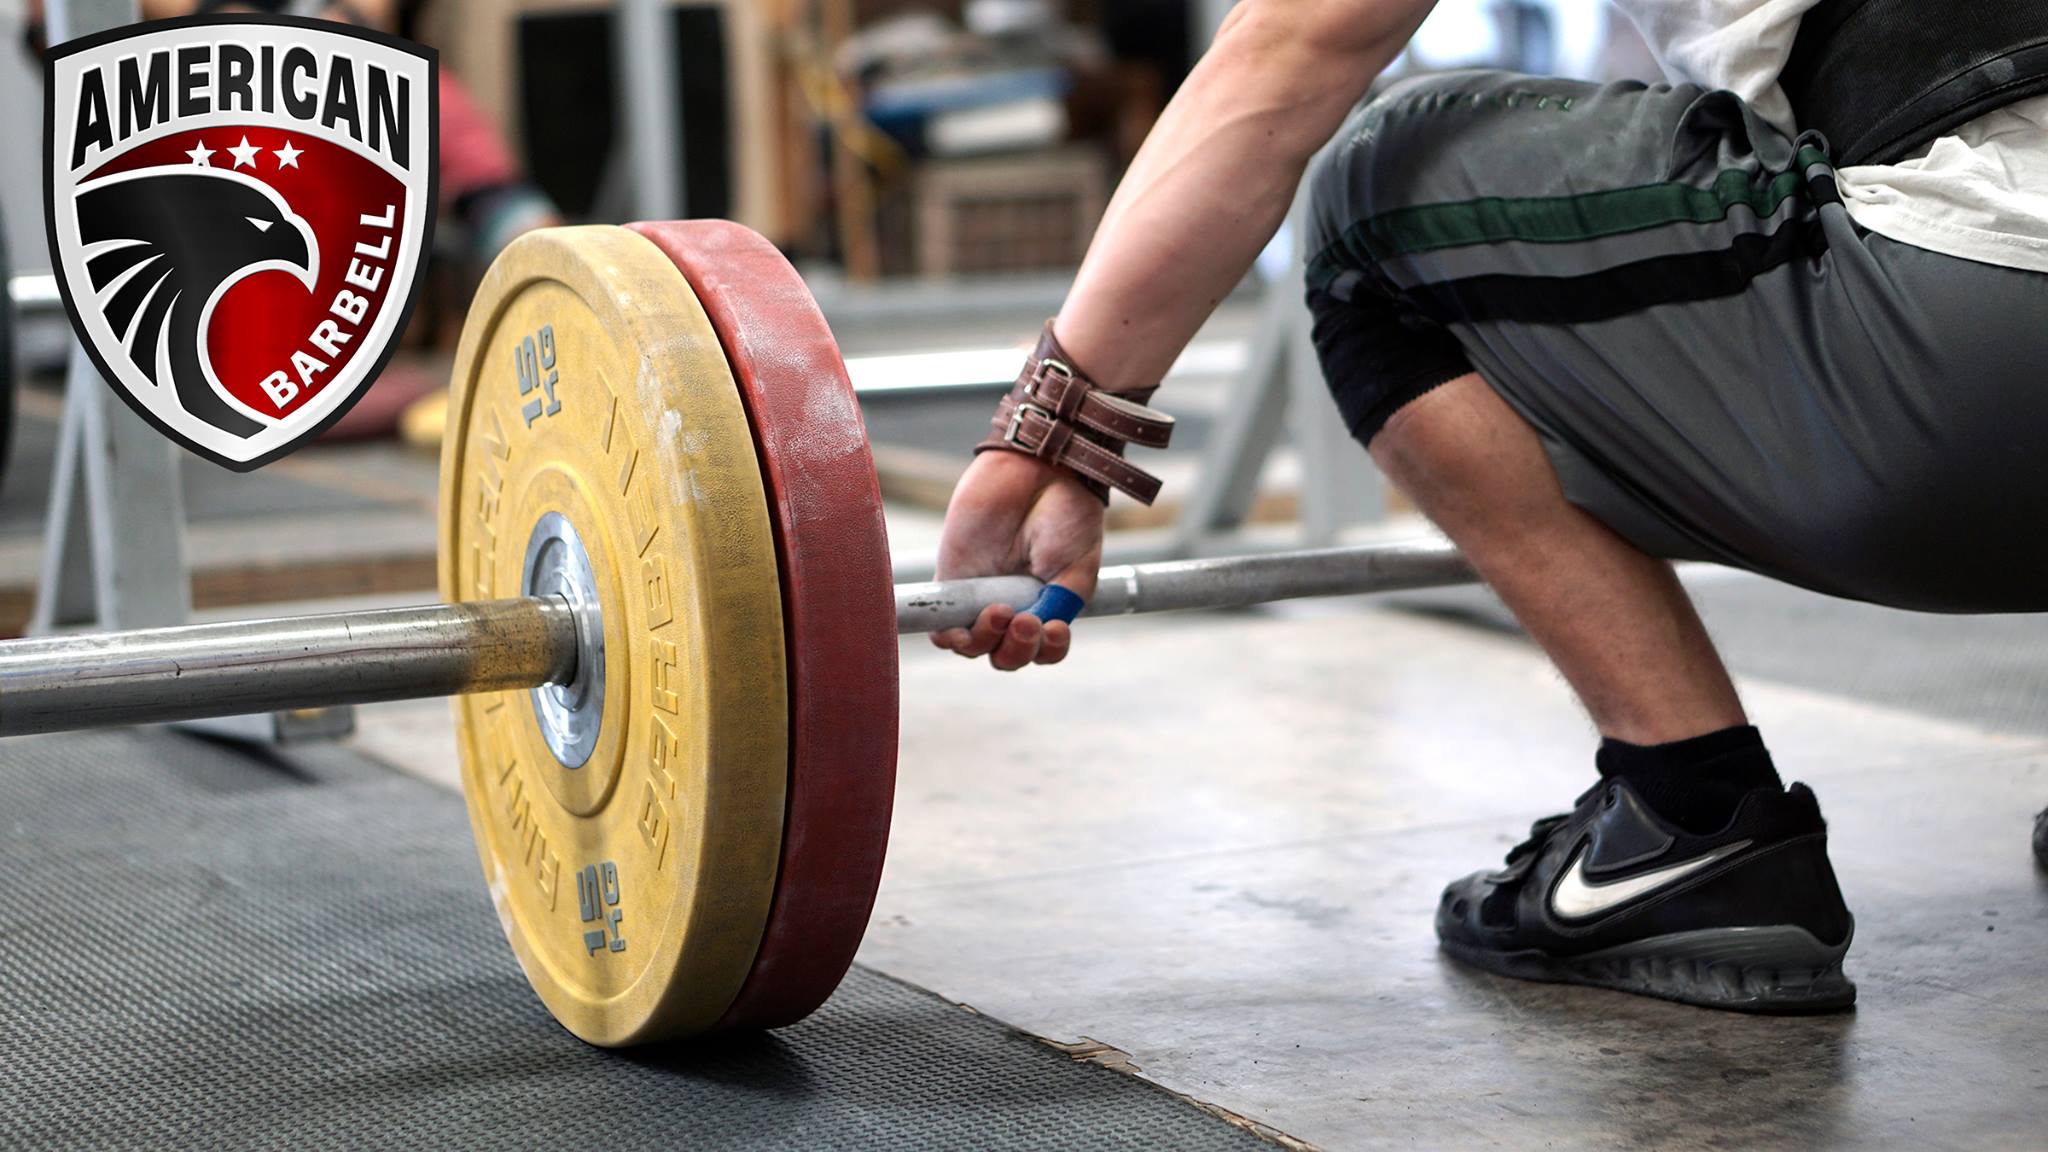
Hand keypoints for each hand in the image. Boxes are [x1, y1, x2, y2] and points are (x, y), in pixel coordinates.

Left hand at [931, 450, 1104, 669]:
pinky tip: (960, 630)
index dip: (1046, 651)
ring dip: (986, 642)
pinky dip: (948, 636)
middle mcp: (1013, 604)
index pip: (1041, 650)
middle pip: (1005, 655)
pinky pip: (941, 624)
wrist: (1040, 471)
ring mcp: (981, 594)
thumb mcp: (1075, 568)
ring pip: (974, 646)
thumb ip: (1057, 604)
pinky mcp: (952, 578)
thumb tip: (1029, 630)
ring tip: (1000, 612)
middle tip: (1025, 620)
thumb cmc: (1066, 514)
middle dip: (1017, 649)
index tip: (1054, 629)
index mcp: (1047, 605)